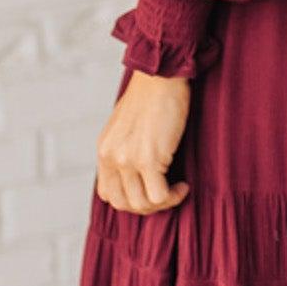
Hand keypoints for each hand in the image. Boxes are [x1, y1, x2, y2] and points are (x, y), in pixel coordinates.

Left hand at [95, 69, 192, 213]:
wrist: (160, 78)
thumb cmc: (150, 98)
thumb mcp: (125, 127)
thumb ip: (124, 149)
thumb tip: (136, 173)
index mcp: (104, 150)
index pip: (107, 194)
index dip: (130, 200)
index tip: (149, 191)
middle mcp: (112, 157)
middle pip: (123, 204)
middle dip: (147, 207)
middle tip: (165, 195)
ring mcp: (129, 160)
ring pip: (142, 204)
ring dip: (163, 203)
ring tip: (176, 189)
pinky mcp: (149, 159)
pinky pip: (160, 195)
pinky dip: (173, 196)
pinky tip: (183, 185)